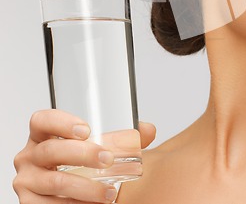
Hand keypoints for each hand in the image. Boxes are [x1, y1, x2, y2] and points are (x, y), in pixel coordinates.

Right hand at [13, 109, 155, 202]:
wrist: (71, 194)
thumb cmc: (82, 164)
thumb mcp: (98, 146)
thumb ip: (123, 137)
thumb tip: (148, 130)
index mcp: (43, 135)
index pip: (41, 120)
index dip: (61, 122)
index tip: (86, 129)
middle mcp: (29, 156)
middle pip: (51, 150)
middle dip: (83, 154)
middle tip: (108, 159)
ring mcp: (27, 181)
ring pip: (54, 182)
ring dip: (86, 187)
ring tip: (110, 191)